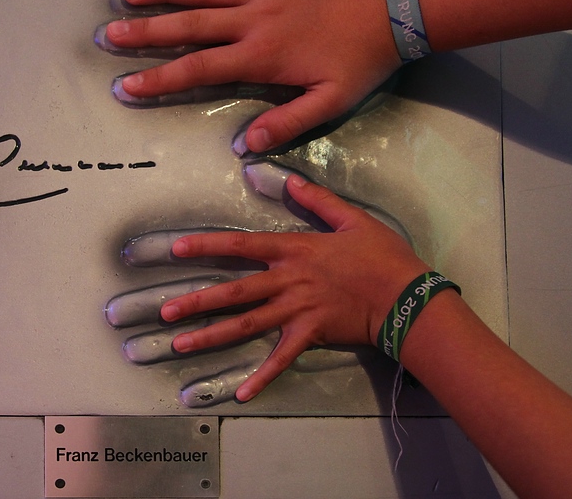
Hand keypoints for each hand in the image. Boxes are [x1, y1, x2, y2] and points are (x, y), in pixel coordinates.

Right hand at [102, 0, 401, 152]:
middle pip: (188, 25)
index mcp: (260, 56)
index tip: (127, 86)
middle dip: (145, 32)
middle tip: (108, 35)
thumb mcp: (330, 103)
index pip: (198, 69)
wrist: (394, 8)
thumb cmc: (362, 59)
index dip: (158, 79)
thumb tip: (245, 145)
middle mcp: (252, 19)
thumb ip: (286, 123)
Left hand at [159, 175, 428, 402]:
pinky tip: (241, 393)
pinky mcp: (310, 335)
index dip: (206, 245)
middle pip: (233, 292)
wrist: (406, 295)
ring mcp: (296, 310)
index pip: (241, 245)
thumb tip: (288, 178)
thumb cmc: (382, 255)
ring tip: (180, 345)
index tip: (176, 248)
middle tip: (164, 312)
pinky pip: (281, 359)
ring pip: (245, 325)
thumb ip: (317, 198)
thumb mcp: (351, 218)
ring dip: (211, 336)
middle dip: (196, 302)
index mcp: (293, 250)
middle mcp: (287, 280)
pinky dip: (262, 377)